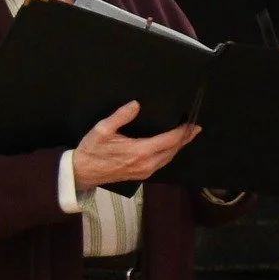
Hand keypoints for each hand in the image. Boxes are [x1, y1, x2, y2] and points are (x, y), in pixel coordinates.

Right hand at [73, 101, 200, 192]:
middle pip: (173, 150)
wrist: (83, 172)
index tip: (193, 124)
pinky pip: (162, 163)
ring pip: (169, 158)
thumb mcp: (102, 129)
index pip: (169, 141)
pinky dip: (170, 154)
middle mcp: (147, 164)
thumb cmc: (92, 149)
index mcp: (140, 151)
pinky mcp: (142, 175)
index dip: (183, 132)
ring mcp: (146, 171)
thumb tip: (136, 104)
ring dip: (179, 147)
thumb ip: (120, 116)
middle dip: (185, 139)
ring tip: (187, 136)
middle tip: (195, 128)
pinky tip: (171, 147)